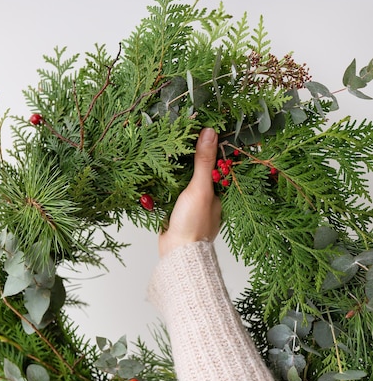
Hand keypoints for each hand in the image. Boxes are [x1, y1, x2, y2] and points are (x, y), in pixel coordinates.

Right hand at [159, 127, 220, 257]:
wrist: (176, 252)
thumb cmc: (193, 225)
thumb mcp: (200, 189)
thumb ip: (204, 162)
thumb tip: (210, 132)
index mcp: (221, 193)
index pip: (218, 163)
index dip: (211, 146)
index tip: (202, 127)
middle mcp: (208, 199)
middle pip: (201, 171)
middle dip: (192, 156)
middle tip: (181, 133)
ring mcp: (192, 206)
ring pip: (185, 181)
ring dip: (177, 169)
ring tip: (167, 147)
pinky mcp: (177, 211)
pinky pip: (173, 192)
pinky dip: (167, 183)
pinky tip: (159, 172)